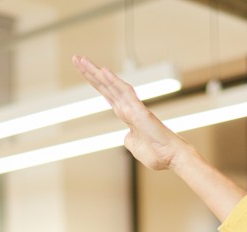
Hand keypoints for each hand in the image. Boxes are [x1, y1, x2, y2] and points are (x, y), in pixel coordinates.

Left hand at [72, 55, 188, 171]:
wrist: (171, 158)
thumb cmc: (156, 153)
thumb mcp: (134, 146)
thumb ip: (129, 138)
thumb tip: (125, 136)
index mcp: (126, 114)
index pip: (106, 94)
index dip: (94, 81)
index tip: (82, 69)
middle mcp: (128, 107)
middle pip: (105, 86)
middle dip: (89, 72)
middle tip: (76, 58)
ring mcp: (133, 108)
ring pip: (112, 85)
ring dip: (96, 72)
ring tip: (81, 59)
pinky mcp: (139, 111)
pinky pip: (125, 93)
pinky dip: (114, 81)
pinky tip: (103, 71)